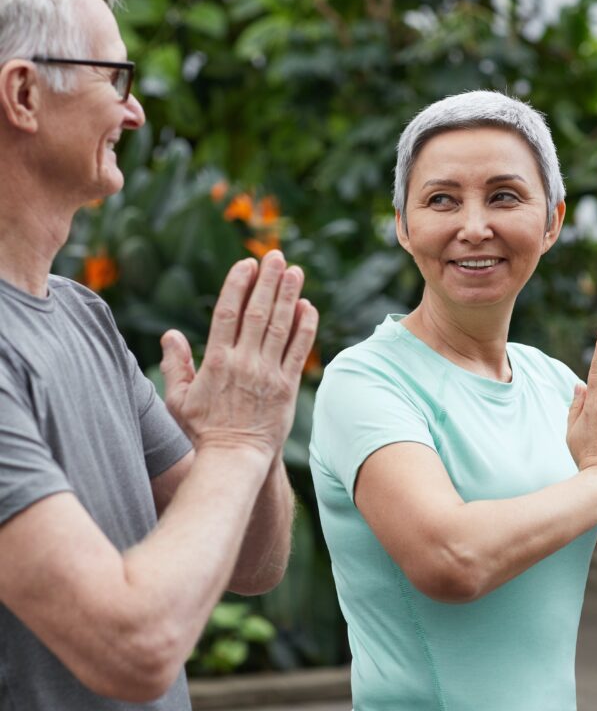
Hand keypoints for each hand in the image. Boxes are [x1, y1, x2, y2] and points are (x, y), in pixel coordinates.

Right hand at [159, 251, 318, 459]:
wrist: (234, 459)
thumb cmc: (202, 431)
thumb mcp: (178, 399)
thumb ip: (176, 365)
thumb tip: (170, 334)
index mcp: (216, 361)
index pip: (227, 313)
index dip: (238, 285)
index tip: (247, 264)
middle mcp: (244, 362)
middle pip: (257, 313)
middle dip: (267, 281)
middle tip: (276, 255)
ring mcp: (268, 374)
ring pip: (280, 327)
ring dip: (288, 296)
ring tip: (295, 271)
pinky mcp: (288, 386)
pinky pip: (298, 352)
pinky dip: (305, 328)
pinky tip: (308, 307)